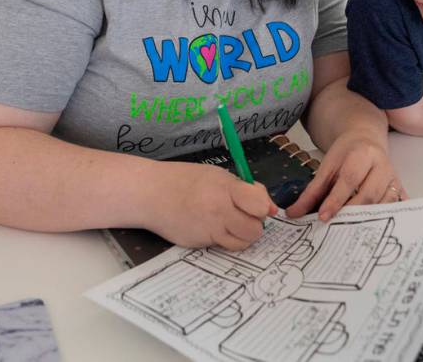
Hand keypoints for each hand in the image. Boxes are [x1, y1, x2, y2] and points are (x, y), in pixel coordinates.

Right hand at [148, 162, 276, 249]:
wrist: (151, 193)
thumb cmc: (186, 180)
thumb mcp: (218, 176)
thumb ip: (246, 190)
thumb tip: (271, 208)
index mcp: (225, 189)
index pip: (259, 205)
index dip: (262, 207)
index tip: (256, 204)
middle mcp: (218, 211)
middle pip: (255, 229)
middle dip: (254, 224)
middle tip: (244, 215)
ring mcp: (208, 230)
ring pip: (242, 243)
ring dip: (242, 234)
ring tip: (230, 222)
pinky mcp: (199, 244)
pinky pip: (223, 246)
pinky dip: (225, 239)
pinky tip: (215, 227)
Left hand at [285, 130, 406, 221]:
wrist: (365, 139)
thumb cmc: (346, 154)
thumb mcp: (327, 166)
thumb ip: (312, 191)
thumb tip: (293, 214)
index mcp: (362, 154)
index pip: (349, 180)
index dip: (335, 200)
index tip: (322, 216)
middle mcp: (382, 165)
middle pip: (369, 195)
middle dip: (351, 212)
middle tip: (335, 227)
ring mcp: (394, 178)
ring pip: (384, 204)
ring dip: (368, 219)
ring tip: (351, 232)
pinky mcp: (400, 189)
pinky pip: (396, 207)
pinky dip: (386, 219)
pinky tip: (375, 229)